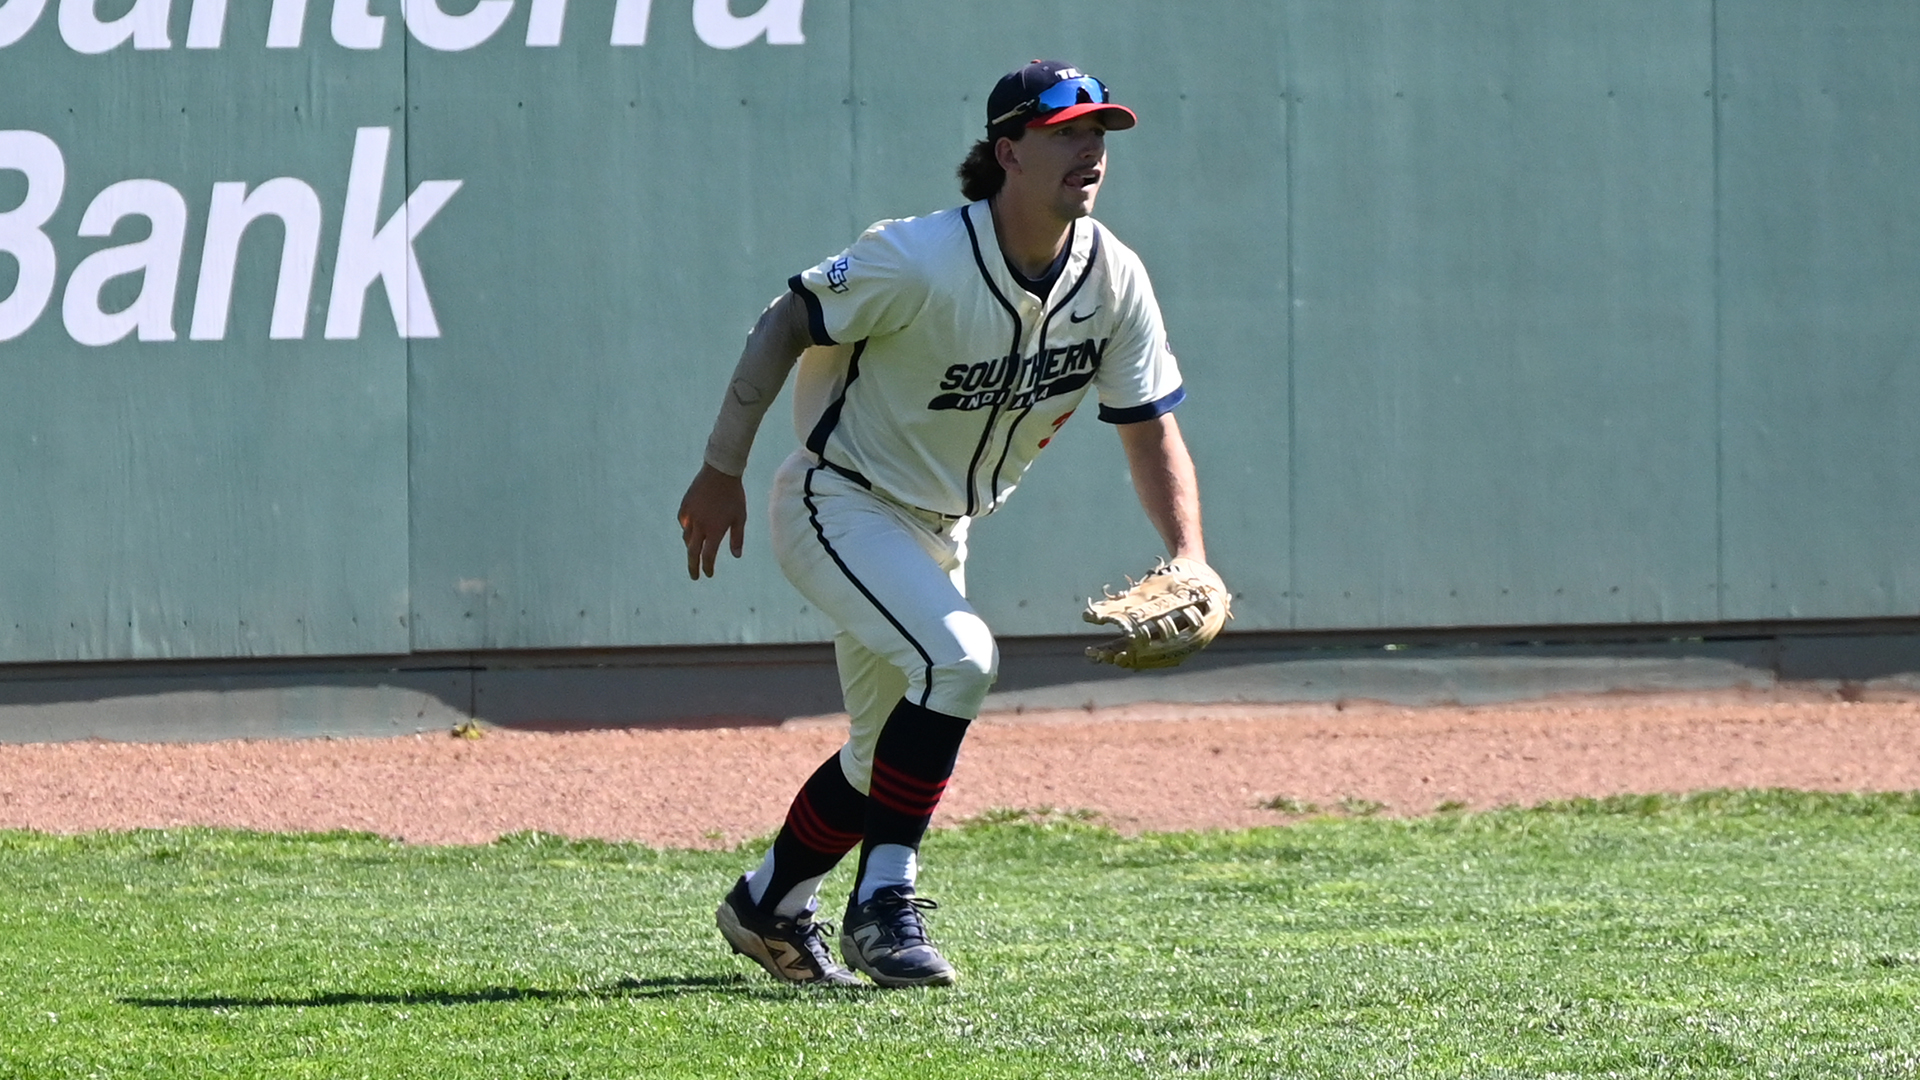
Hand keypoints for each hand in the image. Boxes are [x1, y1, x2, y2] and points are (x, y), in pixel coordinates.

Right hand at [677, 464, 747, 579]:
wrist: (720, 472)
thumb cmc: (734, 496)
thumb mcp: (740, 518)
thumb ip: (737, 538)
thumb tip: (736, 556)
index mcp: (714, 531)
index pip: (708, 556)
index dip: (708, 568)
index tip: (708, 575)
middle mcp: (700, 526)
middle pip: (693, 552)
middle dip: (693, 567)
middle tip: (694, 576)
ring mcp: (690, 516)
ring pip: (687, 537)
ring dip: (691, 547)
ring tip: (694, 551)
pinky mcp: (685, 506)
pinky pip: (683, 522)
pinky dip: (686, 529)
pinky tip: (690, 529)